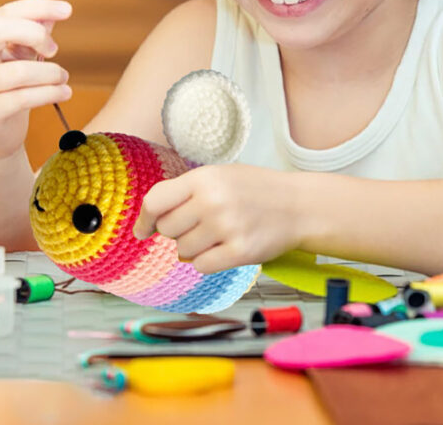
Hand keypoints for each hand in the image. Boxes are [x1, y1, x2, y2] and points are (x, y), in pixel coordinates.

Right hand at [0, 0, 72, 162]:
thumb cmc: (8, 91)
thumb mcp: (18, 58)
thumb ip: (32, 36)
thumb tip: (52, 14)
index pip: (4, 14)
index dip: (37, 8)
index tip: (67, 10)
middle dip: (35, 34)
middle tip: (54, 49)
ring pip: (18, 70)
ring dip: (51, 73)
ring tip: (63, 78)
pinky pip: (22, 98)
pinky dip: (50, 93)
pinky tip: (64, 92)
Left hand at [132, 163, 305, 272]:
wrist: (299, 205)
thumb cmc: (256, 190)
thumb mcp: (221, 176)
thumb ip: (187, 191)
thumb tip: (150, 221)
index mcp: (205, 177)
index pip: (155, 201)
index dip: (144, 218)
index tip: (143, 230)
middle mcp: (213, 201)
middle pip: (167, 229)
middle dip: (179, 231)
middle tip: (202, 224)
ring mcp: (226, 227)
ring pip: (182, 251)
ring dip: (196, 247)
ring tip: (220, 233)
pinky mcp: (239, 252)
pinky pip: (201, 266)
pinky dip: (209, 261)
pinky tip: (226, 247)